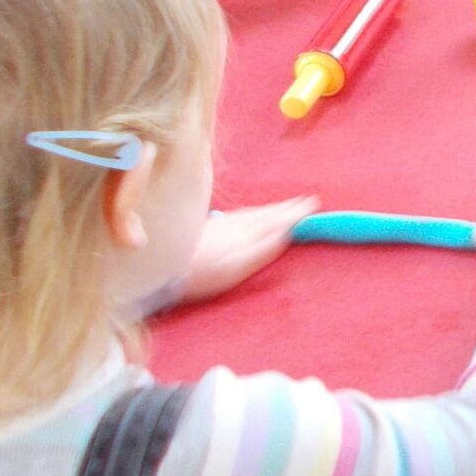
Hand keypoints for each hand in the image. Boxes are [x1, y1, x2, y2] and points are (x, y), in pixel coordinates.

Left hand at [178, 197, 318, 303]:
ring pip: (252, 214)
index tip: (312, 204)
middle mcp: (235, 227)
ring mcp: (220, 227)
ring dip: (272, 209)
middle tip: (307, 201)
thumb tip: (286, 233)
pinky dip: (251, 213)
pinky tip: (251, 215)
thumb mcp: (236, 267)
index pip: (276, 221)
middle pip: (265, 215)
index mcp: (245, 235)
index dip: (294, 214)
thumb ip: (262, 249)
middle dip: (287, 208)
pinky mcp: (208, 231)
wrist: (163, 269)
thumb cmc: (203, 275)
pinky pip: (238, 216)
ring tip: (285, 206)